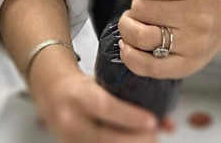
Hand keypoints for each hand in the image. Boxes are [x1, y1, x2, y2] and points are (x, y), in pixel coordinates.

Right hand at [31, 68, 173, 142]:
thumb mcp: (104, 84)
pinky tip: (135, 141)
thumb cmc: (84, 88)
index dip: (130, 116)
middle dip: (135, 138)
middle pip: (105, 136)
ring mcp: (70, 139)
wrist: (53, 95)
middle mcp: (72, 120)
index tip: (152, 121)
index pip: (105, 106)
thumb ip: (133, 98)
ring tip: (149, 139)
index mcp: (80, 96)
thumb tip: (167, 120)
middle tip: (155, 133)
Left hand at [118, 0, 220, 79]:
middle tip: (151, 7)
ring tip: (137, 24)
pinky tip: (130, 46)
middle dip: (139, 6)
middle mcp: (198, 16)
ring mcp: (193, 43)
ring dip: (129, 29)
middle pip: (140, 9)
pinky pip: (146, 66)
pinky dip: (130, 56)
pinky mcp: (186, 65)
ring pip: (140, 37)